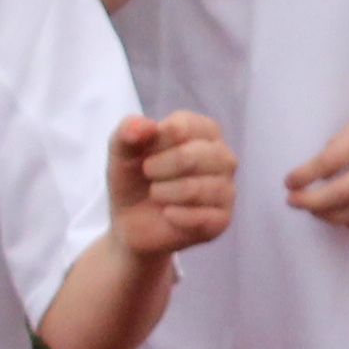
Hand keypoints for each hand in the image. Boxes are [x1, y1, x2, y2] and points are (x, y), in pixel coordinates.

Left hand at [111, 114, 237, 260]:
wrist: (131, 222)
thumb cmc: (134, 178)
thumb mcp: (121, 151)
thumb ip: (127, 131)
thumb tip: (144, 126)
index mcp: (205, 130)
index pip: (183, 126)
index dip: (156, 142)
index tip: (145, 153)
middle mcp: (223, 156)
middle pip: (193, 156)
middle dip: (160, 168)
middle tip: (148, 173)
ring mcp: (226, 188)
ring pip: (196, 188)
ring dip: (164, 193)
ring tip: (156, 194)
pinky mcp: (223, 219)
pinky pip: (202, 217)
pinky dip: (175, 216)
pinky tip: (167, 214)